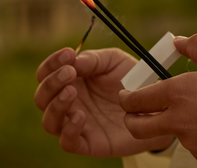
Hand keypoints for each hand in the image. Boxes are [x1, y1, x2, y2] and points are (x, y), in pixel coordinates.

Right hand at [34, 48, 174, 156]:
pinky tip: (80, 116)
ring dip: (56, 105)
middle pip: (42, 97)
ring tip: (72, 92)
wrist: (154, 106)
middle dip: (51, 82)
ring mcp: (77, 124)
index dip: (51, 63)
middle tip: (70, 73)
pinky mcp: (89, 143)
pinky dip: (69, 130)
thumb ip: (93, 59)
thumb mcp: (114, 61)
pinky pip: (68, 142)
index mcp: (72, 81)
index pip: (46, 73)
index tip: (67, 54)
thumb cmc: (131, 80)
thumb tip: (72, 62)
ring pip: (49, 121)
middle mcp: (70, 103)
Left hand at [119, 34, 196, 166]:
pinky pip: (189, 146)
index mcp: (179, 92)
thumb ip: (195, 46)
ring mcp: (190, 142)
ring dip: (170, 125)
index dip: (126, 99)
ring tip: (194, 114)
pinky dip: (193, 137)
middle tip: (135, 113)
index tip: (126, 97)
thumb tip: (177, 40)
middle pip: (136, 127)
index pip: (135, 100)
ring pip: (166, 135)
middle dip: (130, 120)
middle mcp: (179, 119)